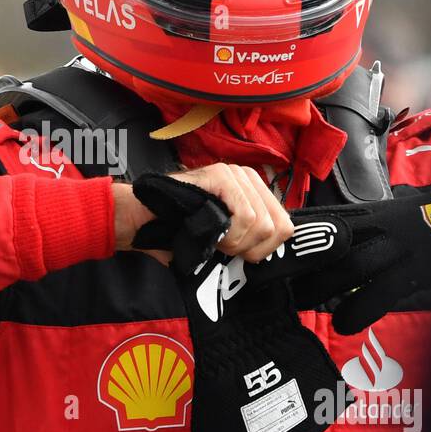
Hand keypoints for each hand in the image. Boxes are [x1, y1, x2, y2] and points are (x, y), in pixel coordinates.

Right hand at [114, 164, 292, 264]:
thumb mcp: (226, 237)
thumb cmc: (180, 230)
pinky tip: (212, 233)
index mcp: (254, 192)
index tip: (237, 253)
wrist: (144, 220)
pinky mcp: (222, 175)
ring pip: (262, 223)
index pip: (286, 227)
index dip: (263, 249)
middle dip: (249, 248)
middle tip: (222, 247)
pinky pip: (246, 216)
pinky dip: (230, 234)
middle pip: (277, 227)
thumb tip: (271, 257)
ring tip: (213, 238)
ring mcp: (236, 174)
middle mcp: (249, 178)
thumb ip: (250, 239)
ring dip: (235, 242)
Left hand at [246, 182, 430, 332]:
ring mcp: (393, 250)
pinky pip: (378, 293)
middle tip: (257, 285)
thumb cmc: (417, 227)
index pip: (311, 223)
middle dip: (285, 265)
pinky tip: (344, 326)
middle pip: (319, 246)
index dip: (279, 241)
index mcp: (361, 217)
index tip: (249, 254)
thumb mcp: (377, 221)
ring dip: (315, 290)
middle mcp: (372, 229)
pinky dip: (358, 312)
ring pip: (343, 269)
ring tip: (296, 306)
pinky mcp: (413, 272)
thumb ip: (341, 235)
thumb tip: (300, 254)